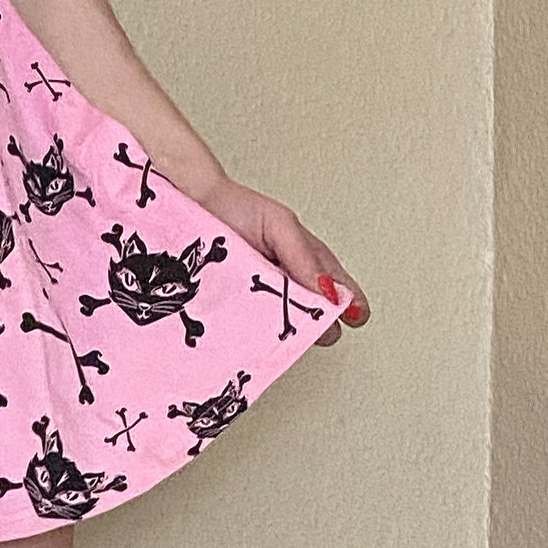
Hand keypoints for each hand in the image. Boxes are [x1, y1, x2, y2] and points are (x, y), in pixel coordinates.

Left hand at [193, 176, 368, 345]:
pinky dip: (253, 337)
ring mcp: (259, 300)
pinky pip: (247, 330)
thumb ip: (304, 257)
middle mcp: (286, 285)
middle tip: (314, 327)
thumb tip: (330, 291)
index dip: (349, 307)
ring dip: (286, 333)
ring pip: (280, 327)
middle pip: (312, 316)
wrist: (192, 206)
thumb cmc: (238, 210)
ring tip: (287, 334)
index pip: (336, 290)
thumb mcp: (280, 226)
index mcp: (306, 264)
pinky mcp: (233, 310)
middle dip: (317, 325)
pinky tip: (255, 341)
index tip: (354, 319)